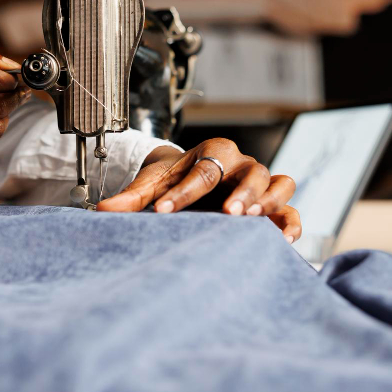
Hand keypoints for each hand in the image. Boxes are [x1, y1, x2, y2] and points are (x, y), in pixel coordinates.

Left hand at [97, 139, 300, 241]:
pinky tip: (283, 239)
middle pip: (252, 171)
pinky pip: (291, 208)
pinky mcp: (273, 203)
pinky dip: (291, 221)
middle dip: (241, 191)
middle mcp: (240, 164)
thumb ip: (131, 198)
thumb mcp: (153, 184)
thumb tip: (101, 210)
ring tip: (253, 219)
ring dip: (269, 200)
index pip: (202, 170)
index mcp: (212, 152)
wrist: (191, 180)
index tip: (164, 211)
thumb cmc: (175, 181)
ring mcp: (260, 183)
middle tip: (228, 212)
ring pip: (279, 182)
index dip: (184, 193)